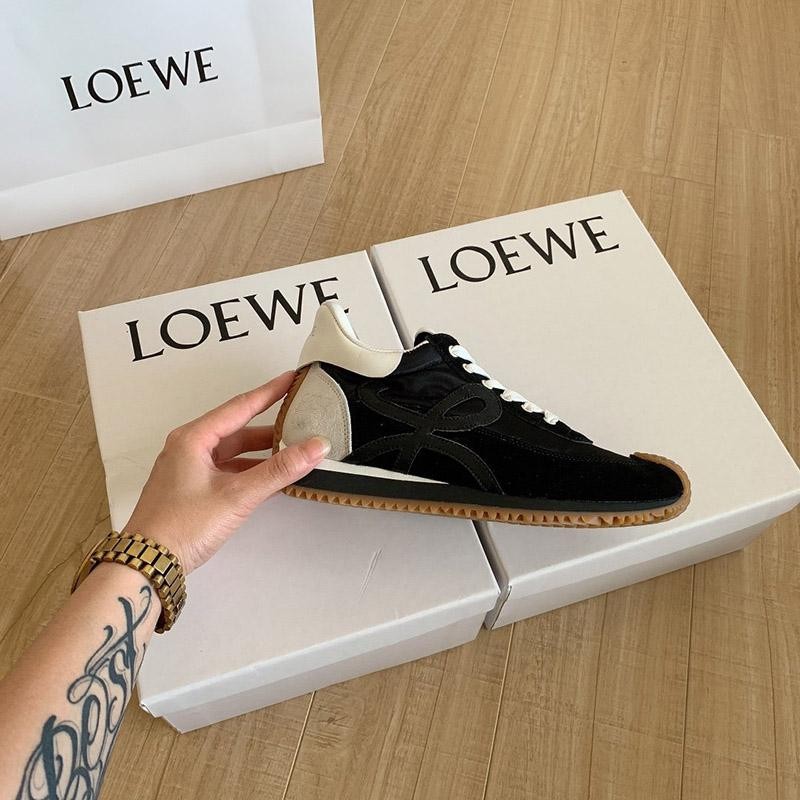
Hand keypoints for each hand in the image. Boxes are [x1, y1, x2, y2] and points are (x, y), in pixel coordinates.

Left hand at [123, 371, 329, 573]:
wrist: (148, 564)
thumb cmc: (178, 527)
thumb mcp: (237, 495)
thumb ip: (279, 470)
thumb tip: (313, 447)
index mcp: (193, 439)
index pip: (240, 406)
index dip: (270, 392)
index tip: (291, 380)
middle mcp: (188, 448)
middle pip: (238, 429)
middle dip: (271, 428)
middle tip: (298, 418)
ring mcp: (189, 469)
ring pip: (234, 451)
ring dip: (262, 452)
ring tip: (292, 450)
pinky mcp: (193, 489)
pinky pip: (228, 469)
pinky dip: (250, 470)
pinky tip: (269, 477)